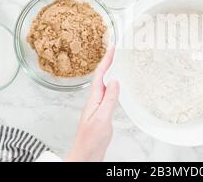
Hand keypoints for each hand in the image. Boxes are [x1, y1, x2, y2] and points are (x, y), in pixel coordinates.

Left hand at [65, 47, 119, 161]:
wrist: (85, 157)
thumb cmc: (90, 141)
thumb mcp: (102, 118)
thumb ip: (109, 100)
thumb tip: (115, 81)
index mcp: (94, 99)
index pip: (100, 74)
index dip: (106, 59)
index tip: (112, 47)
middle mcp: (95, 101)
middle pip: (101, 76)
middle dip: (108, 61)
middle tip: (116, 50)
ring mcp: (97, 107)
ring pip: (104, 84)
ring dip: (110, 72)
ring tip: (117, 62)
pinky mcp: (101, 113)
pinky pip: (108, 94)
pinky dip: (113, 85)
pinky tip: (117, 86)